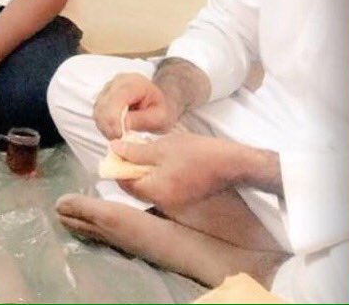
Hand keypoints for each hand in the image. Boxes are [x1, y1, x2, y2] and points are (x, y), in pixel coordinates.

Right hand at [93, 72, 181, 138]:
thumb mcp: (160, 117)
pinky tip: (114, 131)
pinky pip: (98, 112)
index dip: (114, 119)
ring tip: (118, 136)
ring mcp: (108, 88)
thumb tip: (121, 127)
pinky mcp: (103, 97)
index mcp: (134, 83)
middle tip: (118, 140)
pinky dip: (103, 124)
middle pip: (103, 105)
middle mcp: (118, 82)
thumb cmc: (162, 109)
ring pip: (98, 110)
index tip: (119, 136)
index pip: (116, 99)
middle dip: (108, 126)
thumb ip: (141, 120)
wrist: (160, 102)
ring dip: (105, 126)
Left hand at [112, 131, 240, 208]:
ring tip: (147, 150)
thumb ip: (135, 152)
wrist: (235, 164)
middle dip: (130, 167)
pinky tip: (163, 158)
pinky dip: (157, 173)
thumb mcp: (162, 148)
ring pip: (149, 185)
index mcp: (154, 191)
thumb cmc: (198, 154)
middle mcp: (162, 201)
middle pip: (135, 186)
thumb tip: (114, 149)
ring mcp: (174, 201)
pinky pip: (162, 186)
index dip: (116, 165)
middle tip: (131, 147)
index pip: (124, 182)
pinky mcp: (184, 196)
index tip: (117, 149)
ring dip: (143, 169)